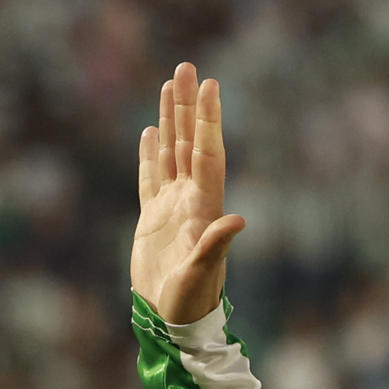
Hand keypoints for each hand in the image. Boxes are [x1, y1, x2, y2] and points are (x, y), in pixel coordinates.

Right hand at [131, 61, 246, 324]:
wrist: (172, 321)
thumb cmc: (189, 302)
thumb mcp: (200, 274)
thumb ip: (215, 246)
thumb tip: (238, 220)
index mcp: (204, 207)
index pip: (207, 153)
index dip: (208, 120)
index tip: (212, 86)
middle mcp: (191, 199)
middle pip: (190, 142)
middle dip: (189, 106)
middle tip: (188, 67)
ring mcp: (172, 206)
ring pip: (172, 152)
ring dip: (172, 119)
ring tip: (171, 85)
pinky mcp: (153, 218)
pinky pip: (151, 177)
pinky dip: (151, 153)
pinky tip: (150, 131)